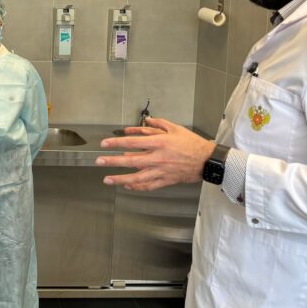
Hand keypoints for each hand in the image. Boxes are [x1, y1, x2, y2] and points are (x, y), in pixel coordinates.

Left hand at [96, 117, 214, 191]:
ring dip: (120, 179)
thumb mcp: (175, 128)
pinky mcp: (166, 180)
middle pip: (131, 161)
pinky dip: (136, 187)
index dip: (116, 143)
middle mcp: (158, 158)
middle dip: (113, 161)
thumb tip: (145, 121)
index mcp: (159, 143)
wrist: (207, 160)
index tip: (105, 144)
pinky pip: (148, 186)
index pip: (133, 142)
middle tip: (99, 162)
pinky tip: (127, 186)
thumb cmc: (192, 143)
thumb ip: (158, 124)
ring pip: (137, 177)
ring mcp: (161, 171)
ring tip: (108, 179)